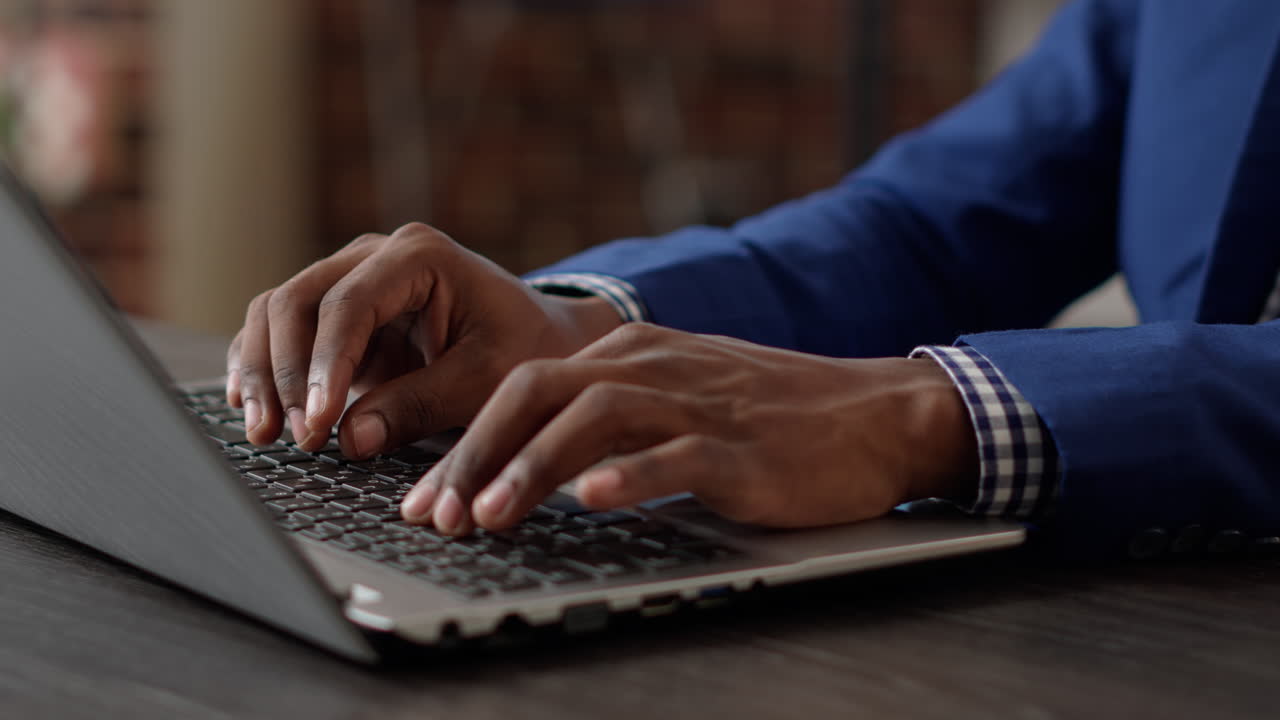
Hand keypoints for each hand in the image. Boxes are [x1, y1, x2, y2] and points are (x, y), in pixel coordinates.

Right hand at [225, 223, 621, 456]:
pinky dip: (262, 368)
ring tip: (264, 433)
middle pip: (297, 301)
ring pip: (277, 312)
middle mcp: (375, 255)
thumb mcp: (484, 381)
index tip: (318, 423)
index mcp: (419, 255)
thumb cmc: (521, 351)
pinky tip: (252, 411)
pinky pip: (281, 330)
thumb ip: (419, 405)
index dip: (324, 366)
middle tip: (289, 436)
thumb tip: (349, 438)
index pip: (349, 305)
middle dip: (283, 372)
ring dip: (261, 372)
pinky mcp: (337, 312)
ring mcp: (350, 278)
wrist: (538, 339)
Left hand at [401, 323, 979, 534]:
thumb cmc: (768, 417)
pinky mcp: (742, 447)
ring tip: (488, 516)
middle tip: (434, 514)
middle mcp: (653, 367)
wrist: (872, 413)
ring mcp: (698, 403)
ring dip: (532, 467)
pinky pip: (678, 455)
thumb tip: (533, 466)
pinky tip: (595, 501)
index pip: (524, 387)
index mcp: (630, 353)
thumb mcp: (676, 398)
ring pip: (595, 419)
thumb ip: (609, 420)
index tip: (425, 497)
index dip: (465, 441)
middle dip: (476, 454)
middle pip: (539, 393)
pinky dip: (631, 475)